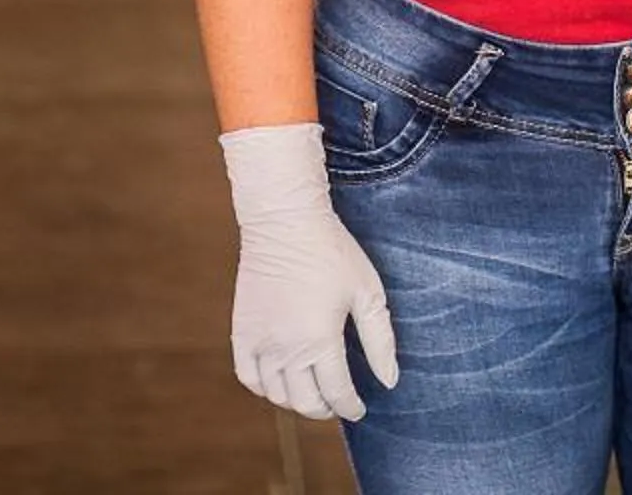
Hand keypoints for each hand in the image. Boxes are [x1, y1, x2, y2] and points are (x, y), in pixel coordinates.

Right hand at [222, 123, 398, 419]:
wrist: (284, 221)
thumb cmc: (331, 252)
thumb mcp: (367, 293)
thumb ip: (380, 341)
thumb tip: (389, 381)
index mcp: (320, 341)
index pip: (337, 394)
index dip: (351, 407)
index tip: (359, 408)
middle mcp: (287, 348)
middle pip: (305, 403)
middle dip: (325, 410)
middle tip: (336, 402)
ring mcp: (260, 341)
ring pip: (276, 395)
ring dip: (296, 402)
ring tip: (311, 391)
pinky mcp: (242, 330)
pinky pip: (248, 377)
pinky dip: (263, 387)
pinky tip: (279, 380)